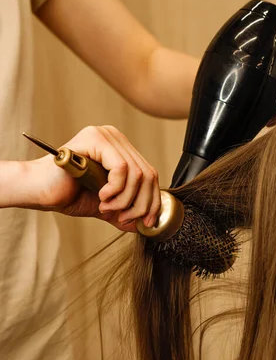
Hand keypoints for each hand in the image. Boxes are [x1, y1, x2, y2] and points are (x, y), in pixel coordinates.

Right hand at [27, 125, 160, 231]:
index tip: (148, 223)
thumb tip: (146, 225)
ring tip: (107, 208)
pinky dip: (115, 189)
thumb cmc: (68, 194)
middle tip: (123, 218)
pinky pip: (121, 168)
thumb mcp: (107, 206)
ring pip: (137, 173)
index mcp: (120, 149)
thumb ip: (126, 210)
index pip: (150, 174)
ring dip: (125, 199)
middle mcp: (115, 138)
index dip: (153, 201)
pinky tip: (101, 197)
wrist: (39, 191)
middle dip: (141, 204)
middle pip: (148, 174)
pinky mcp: (95, 139)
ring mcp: (105, 135)